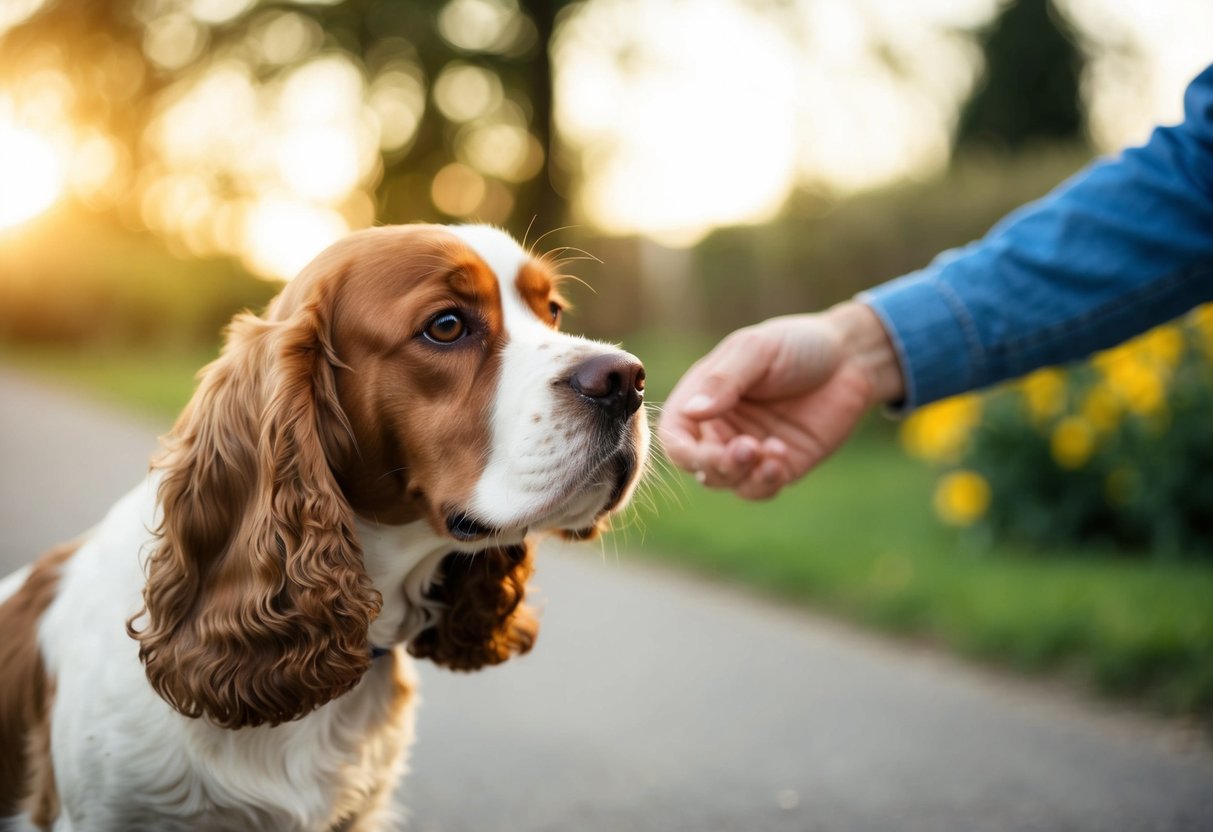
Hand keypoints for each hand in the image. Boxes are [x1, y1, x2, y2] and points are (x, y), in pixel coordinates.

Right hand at [658, 302, 904, 498]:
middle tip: (746, 448)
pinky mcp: (780, 466)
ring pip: (728, 482)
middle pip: (699, 466)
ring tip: (770, 454)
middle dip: (718, 465)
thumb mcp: (756, 350)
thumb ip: (723, 381)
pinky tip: (780, 457)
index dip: (684, 451)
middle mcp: (720, 428)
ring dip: (742, 475)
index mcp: (702, 398)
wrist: (851, 358)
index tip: (705, 450)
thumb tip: (692, 412)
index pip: (675, 437)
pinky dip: (765, 481)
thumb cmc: (797, 344)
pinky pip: (760, 488)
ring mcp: (749, 450)